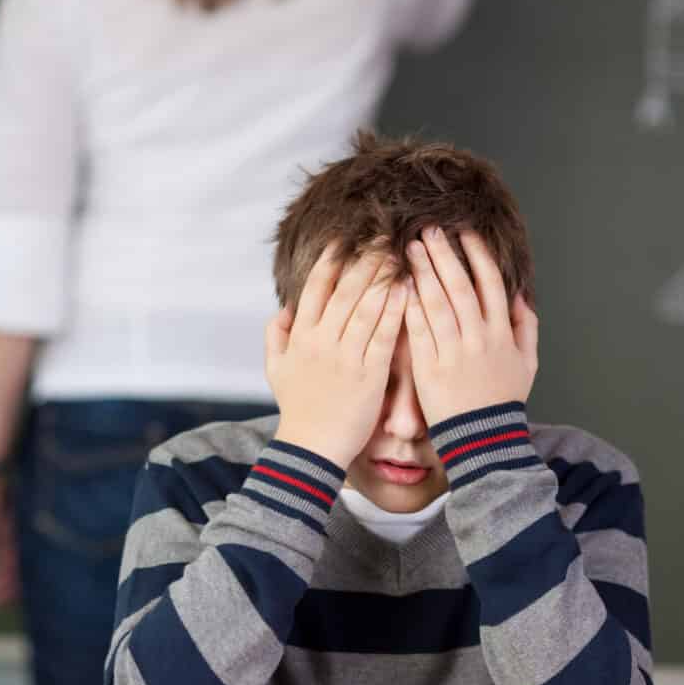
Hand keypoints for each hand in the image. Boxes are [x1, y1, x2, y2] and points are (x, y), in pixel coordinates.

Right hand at [266, 242, 407, 467]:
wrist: (311, 448)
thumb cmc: (297, 409)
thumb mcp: (275, 370)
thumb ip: (275, 335)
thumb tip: (284, 308)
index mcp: (300, 336)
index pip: (315, 288)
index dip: (330, 260)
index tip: (344, 239)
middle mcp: (321, 341)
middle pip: (345, 290)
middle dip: (364, 260)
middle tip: (381, 236)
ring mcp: (345, 357)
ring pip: (366, 307)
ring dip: (383, 277)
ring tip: (399, 254)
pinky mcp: (368, 374)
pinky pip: (384, 336)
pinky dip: (396, 311)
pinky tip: (408, 290)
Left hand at [404, 226, 537, 424]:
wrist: (483, 438)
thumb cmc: (502, 400)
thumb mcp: (527, 363)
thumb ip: (525, 327)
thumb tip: (520, 296)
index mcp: (501, 333)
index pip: (490, 283)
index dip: (477, 255)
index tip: (465, 232)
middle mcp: (478, 339)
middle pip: (460, 287)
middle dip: (444, 255)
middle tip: (428, 230)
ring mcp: (453, 353)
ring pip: (437, 304)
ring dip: (423, 272)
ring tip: (409, 249)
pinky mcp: (429, 369)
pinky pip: (418, 331)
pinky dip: (409, 306)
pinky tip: (398, 286)